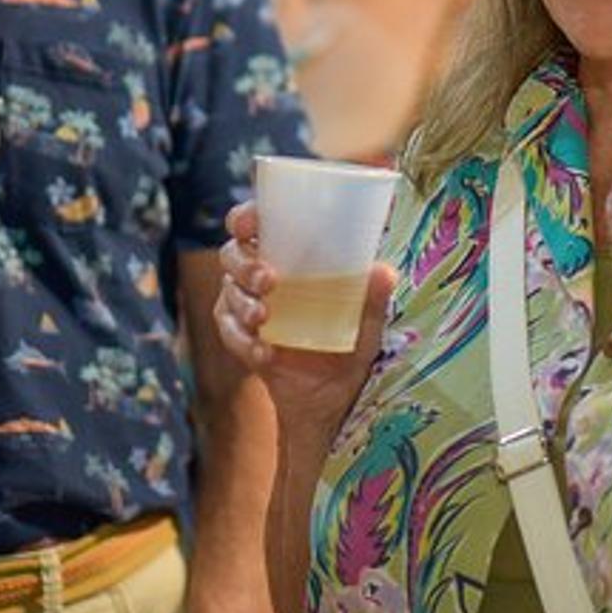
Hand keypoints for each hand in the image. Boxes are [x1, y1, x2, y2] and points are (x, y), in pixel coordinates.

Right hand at [214, 200, 394, 442]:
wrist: (332, 394)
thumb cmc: (349, 338)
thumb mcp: (366, 319)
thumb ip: (373, 297)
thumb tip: (384, 272)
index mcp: (285, 254)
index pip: (253, 224)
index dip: (244, 218)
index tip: (250, 224)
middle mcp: (257, 275)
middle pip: (232, 255)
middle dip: (245, 265)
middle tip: (269, 280)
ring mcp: (245, 306)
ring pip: (228, 293)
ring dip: (243, 303)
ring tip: (264, 317)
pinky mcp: (240, 339)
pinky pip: (230, 334)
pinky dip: (245, 342)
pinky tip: (266, 352)